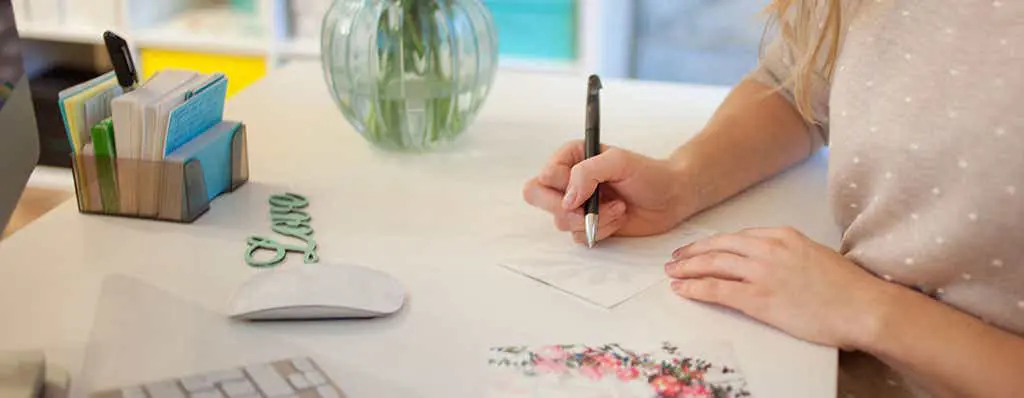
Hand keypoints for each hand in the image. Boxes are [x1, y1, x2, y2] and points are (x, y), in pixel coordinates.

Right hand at [522, 140, 694, 243]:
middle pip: (538, 197)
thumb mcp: (619, 162)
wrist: (671, 197)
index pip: (545, 174)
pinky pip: (577, 236)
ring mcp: (577, 204)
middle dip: (564, 209)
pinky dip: (600, 231)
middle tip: (587, 209)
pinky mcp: (587, 224)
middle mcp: (569, 180)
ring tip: (618, 208)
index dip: (561, 186)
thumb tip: (567, 198)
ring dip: (592, 219)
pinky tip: (618, 219)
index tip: (585, 190)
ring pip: (559, 221)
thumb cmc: (648, 174)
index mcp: (571, 157)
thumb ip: (587, 172)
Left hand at [665, 227, 894, 349]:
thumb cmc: (847, 288)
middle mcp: (768, 248)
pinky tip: (683, 290)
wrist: (864, 307)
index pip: (737, 236)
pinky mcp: (759, 298)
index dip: (714, 243)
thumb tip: (771, 263)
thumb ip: (788, 254)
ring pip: (712, 264)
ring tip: (672, 273)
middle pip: (718, 246)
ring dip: (687, 268)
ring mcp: (762, 272)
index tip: (701, 248)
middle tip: (676, 259)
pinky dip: (695, 288)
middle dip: (693, 252)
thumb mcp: (814, 255)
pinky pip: (717, 290)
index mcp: (783, 235)